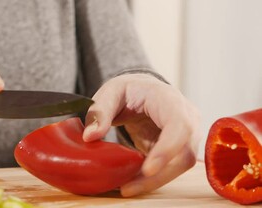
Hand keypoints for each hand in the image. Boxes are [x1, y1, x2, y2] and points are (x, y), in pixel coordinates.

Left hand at [82, 73, 200, 196]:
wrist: (143, 90)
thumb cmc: (129, 89)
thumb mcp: (110, 92)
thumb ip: (99, 112)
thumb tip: (90, 137)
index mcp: (169, 99)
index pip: (179, 125)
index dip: (167, 149)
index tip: (147, 169)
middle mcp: (187, 118)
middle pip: (184, 154)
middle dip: (158, 176)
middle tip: (127, 187)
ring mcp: (186, 135)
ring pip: (179, 166)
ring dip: (154, 181)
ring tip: (126, 187)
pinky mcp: (179, 149)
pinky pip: (170, 168)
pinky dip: (152, 179)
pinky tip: (131, 183)